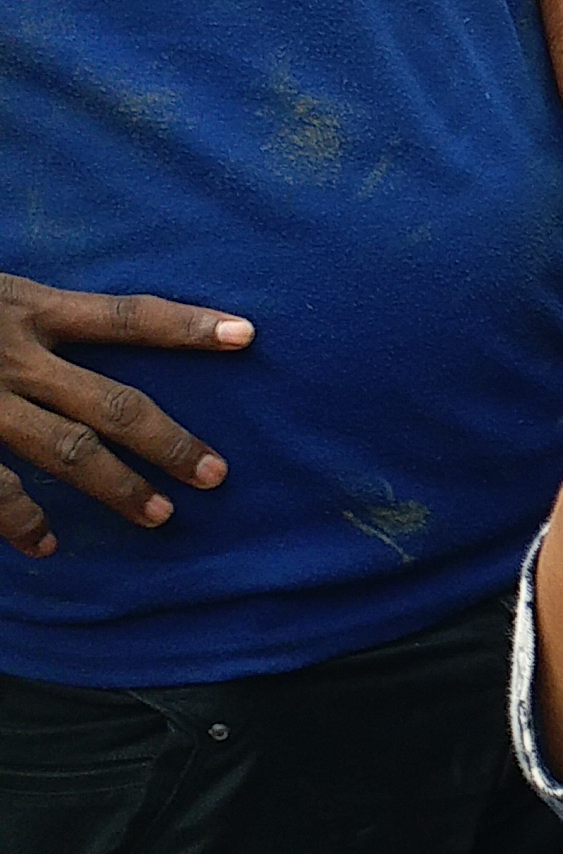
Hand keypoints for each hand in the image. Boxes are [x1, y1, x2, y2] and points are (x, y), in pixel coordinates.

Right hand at [0, 273, 252, 556]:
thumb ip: (37, 312)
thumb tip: (90, 324)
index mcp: (24, 307)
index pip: (125, 315)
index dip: (187, 324)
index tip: (248, 334)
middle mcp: (10, 354)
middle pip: (111, 402)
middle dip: (167, 441)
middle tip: (216, 475)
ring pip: (63, 452)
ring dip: (114, 489)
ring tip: (159, 518)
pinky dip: (19, 522)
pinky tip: (47, 546)